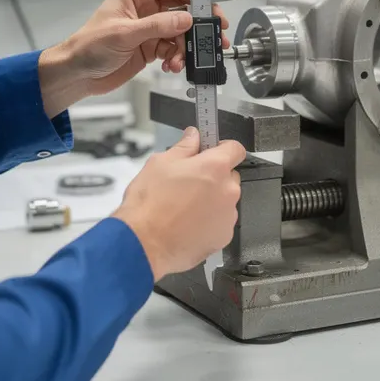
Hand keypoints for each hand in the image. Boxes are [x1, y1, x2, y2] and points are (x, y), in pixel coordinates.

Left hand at [38, 0, 228, 116]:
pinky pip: (173, 49)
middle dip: (199, 26)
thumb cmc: (89, 46)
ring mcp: (150, 28)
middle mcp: (146, 8)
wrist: (77, 74)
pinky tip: (172, 66)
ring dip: (186, 48)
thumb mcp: (124, 33)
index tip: (211, 12)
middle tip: (215, 38)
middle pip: (184, 10)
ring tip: (181, 61)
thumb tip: (187, 19)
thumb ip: (158, 25)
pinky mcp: (151, 47)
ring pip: (181, 33)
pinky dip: (177, 59)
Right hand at [111, 127, 245, 279]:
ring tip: (183, 207)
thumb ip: (183, 147)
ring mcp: (227, 216)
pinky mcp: (223, 237)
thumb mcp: (160, 163)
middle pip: (229, 176)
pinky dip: (208, 221)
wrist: (144, 243)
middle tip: (189, 182)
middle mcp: (227, 191)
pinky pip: (220, 222)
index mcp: (214, 167)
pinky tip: (187, 223)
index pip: (235, 148)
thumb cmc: (149, 205)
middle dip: (213, 176)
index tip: (211, 151)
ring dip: (211, 200)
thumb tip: (193, 137)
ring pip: (224, 201)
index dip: (222, 148)